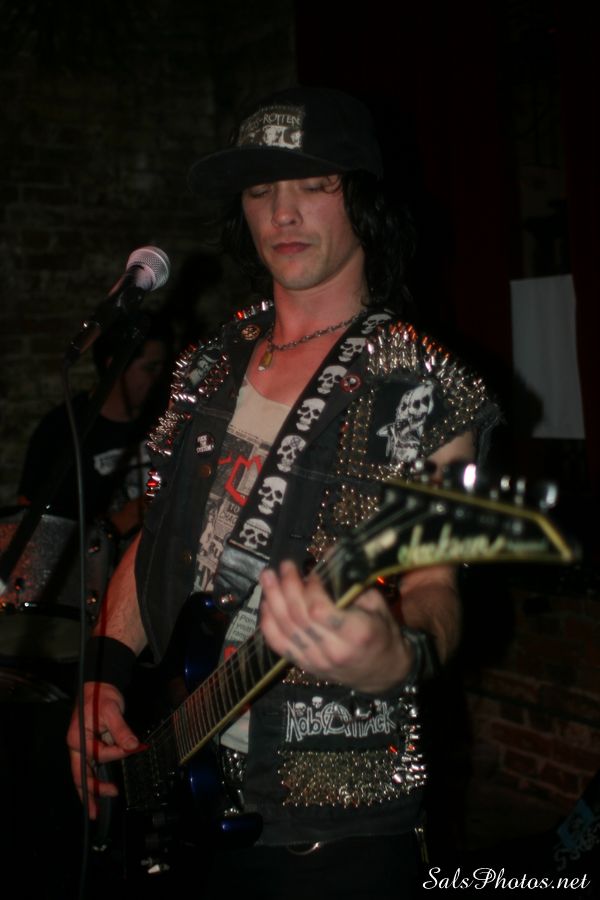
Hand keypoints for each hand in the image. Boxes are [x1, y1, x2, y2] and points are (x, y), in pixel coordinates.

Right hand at [66, 682, 140, 818]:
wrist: (97, 686)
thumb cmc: (100, 696)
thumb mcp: (112, 710)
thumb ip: (121, 730)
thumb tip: (133, 746)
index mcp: (78, 737)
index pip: (99, 754)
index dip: (118, 753)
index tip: (134, 747)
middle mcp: (77, 745)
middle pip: (80, 773)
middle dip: (89, 793)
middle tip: (94, 811)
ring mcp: (82, 747)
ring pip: (84, 773)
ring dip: (91, 789)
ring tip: (95, 808)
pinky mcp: (89, 747)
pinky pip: (91, 765)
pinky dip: (95, 777)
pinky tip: (100, 789)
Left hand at [259, 560, 412, 693]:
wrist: (383, 672)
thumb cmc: (382, 633)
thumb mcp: (377, 604)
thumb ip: (351, 583)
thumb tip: (328, 555)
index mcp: (356, 633)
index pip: (319, 610)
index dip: (310, 589)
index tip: (312, 573)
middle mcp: (333, 650)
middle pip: (298, 617)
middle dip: (287, 586)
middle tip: (284, 566)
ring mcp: (316, 661)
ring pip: (285, 629)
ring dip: (272, 600)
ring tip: (267, 577)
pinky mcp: (305, 666)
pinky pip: (279, 645)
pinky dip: (268, 624)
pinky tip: (265, 604)